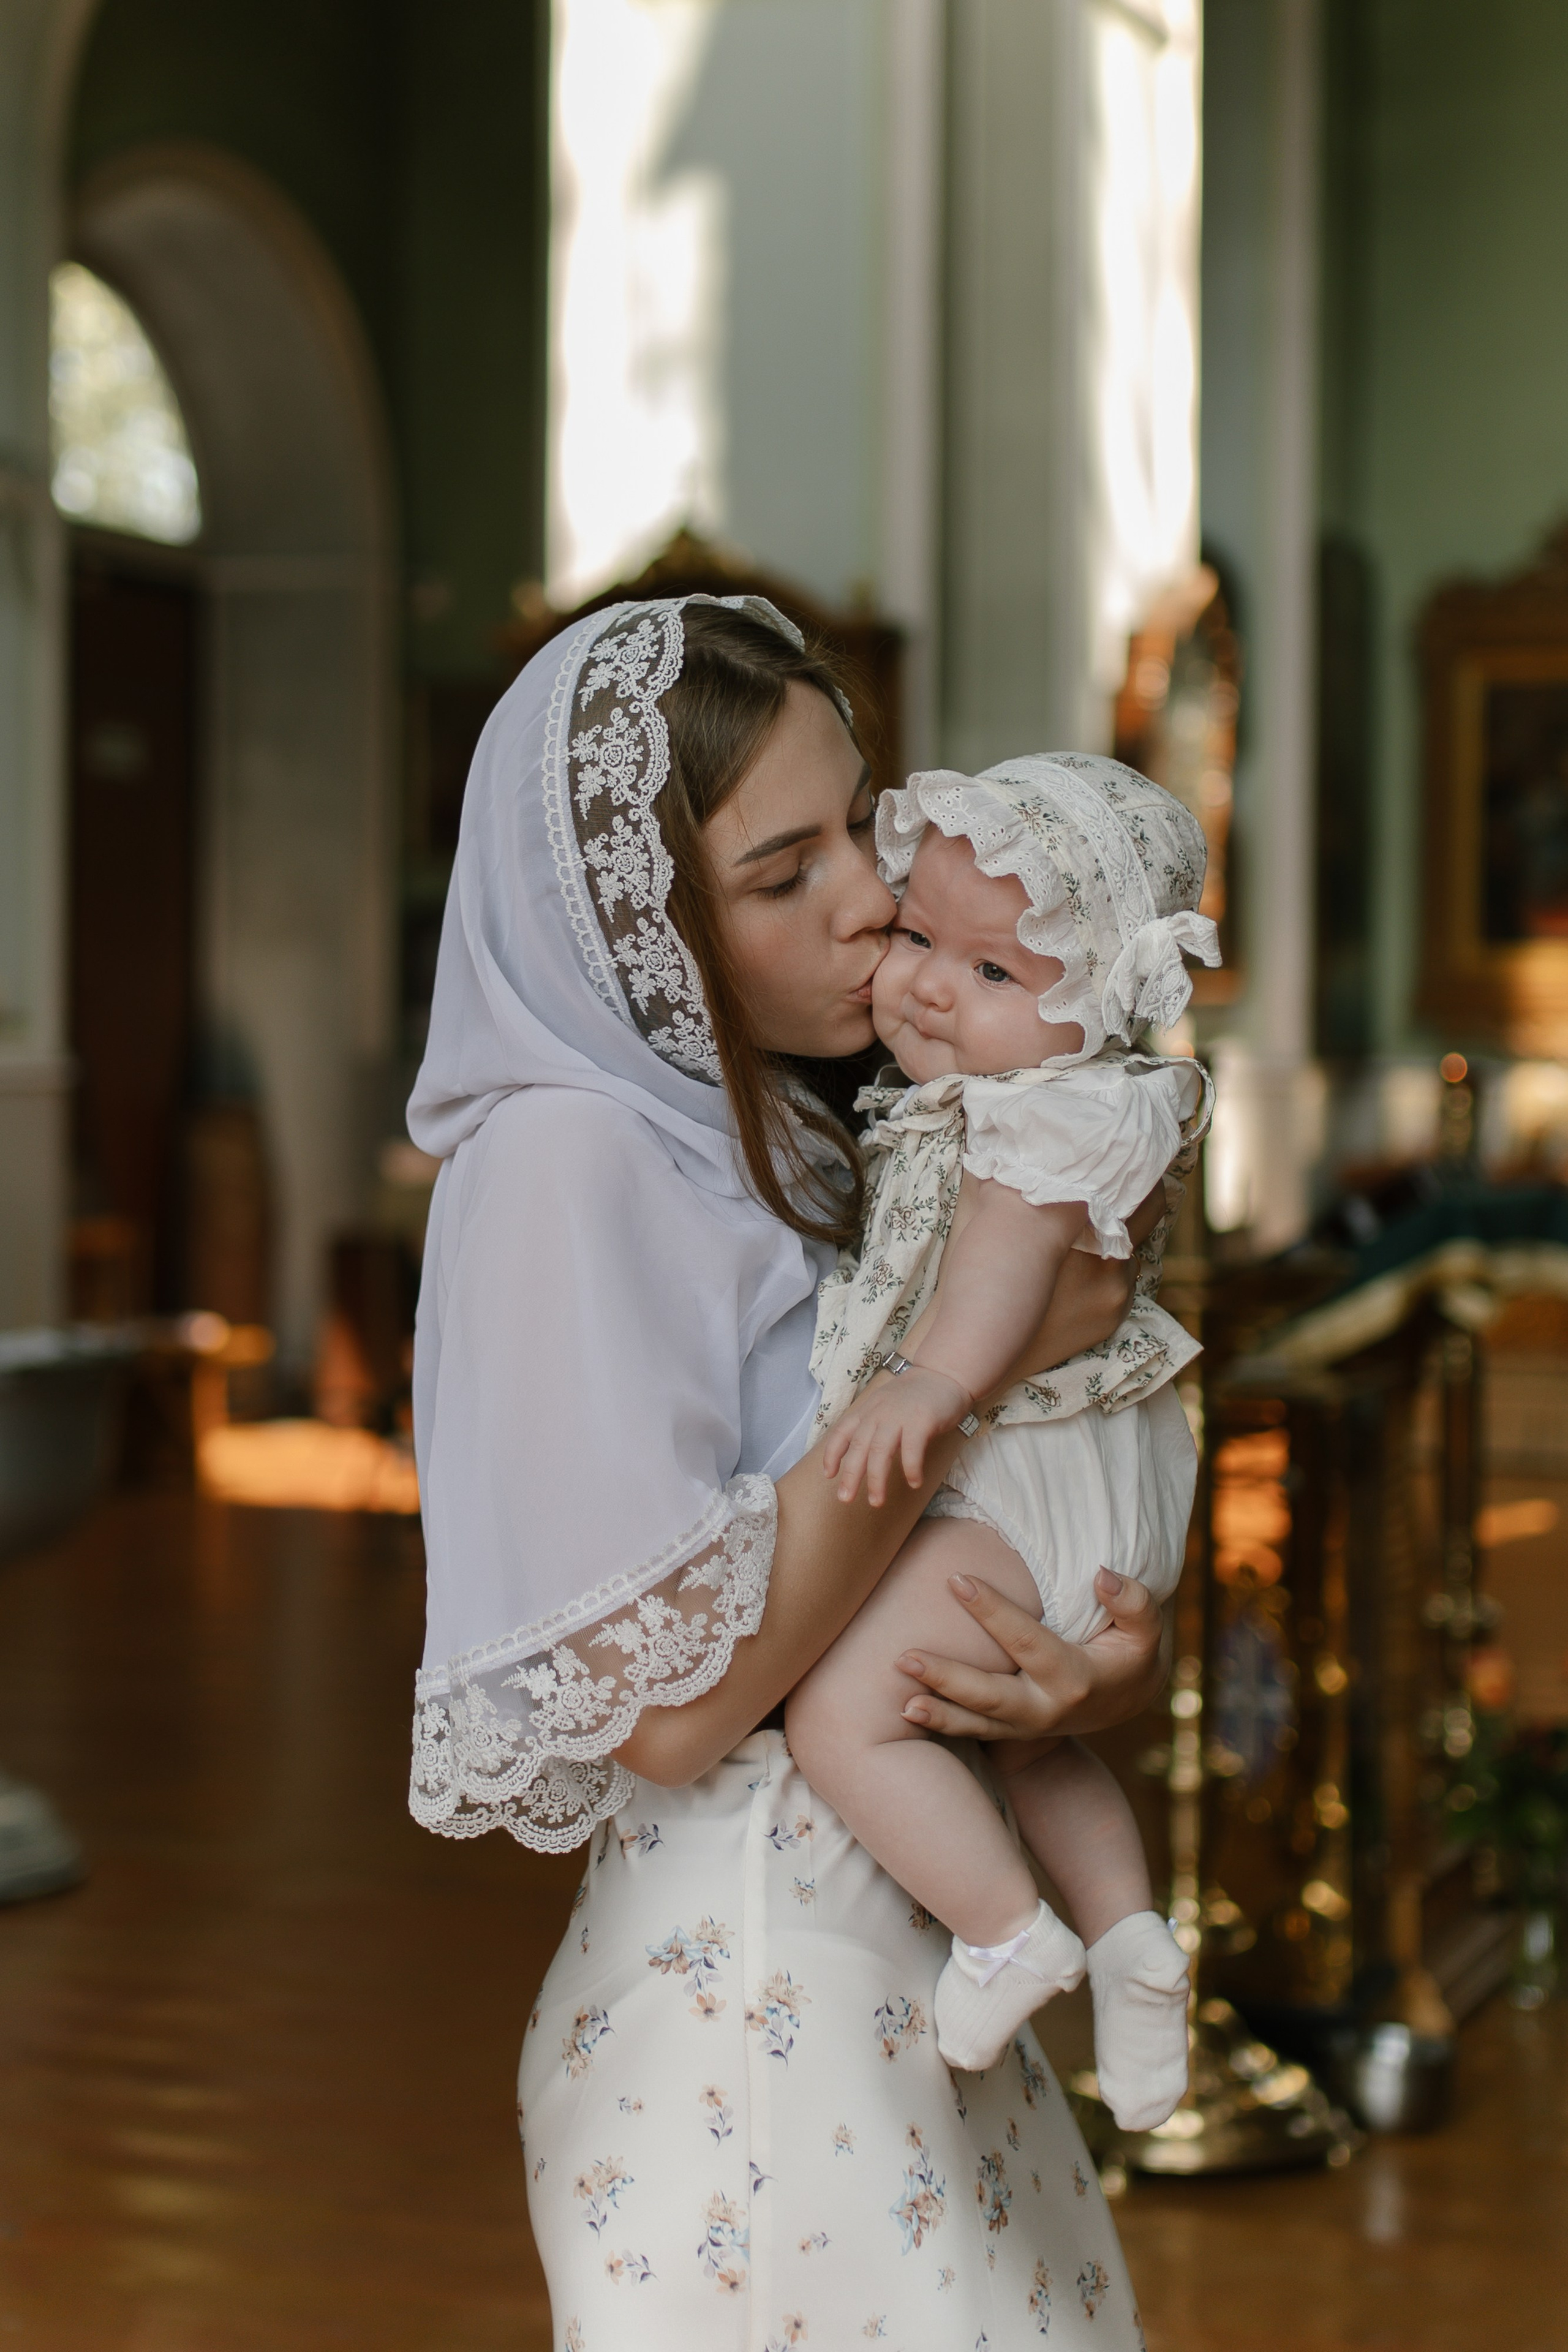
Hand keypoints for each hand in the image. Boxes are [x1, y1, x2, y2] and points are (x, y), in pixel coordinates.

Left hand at [822, 1366, 974, 1505]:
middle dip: (850, 1476)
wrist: (944, 1373)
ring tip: (876, 1501)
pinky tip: (914, 1483)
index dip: (832, 1454)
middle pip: (859, 1447)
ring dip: (876, 1479)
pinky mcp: (921, 1420)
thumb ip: (871, 1425)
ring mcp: (899, 1416)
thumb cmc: (913, 1396)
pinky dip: (911, 1469)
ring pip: (880, 1451)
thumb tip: (858, 1455)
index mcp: (867, 1411)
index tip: (828, 1475)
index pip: (841, 1432)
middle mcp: (879, 1413)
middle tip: (845, 1499)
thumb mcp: (884, 1405)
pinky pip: (912, 1449)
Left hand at [894, 1568, 1166, 1737]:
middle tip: (905, 1656)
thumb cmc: (1131, 1652)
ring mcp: (1026, 1726)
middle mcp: (1047, 1709)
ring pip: (976, 1723)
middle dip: (947, 1677)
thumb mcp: (1146, 1629)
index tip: (957, 1579)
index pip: (1026, 1640)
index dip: (991, 1610)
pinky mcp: (1012, 1732)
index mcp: (1075, 1678)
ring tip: (901, 1697)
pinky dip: (942, 1724)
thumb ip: (1133, 1601)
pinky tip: (907, 1710)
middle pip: (990, 1695)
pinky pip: (973, 1732)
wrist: (1126, 1699)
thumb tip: (1101, 1575)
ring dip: (937, 1711)